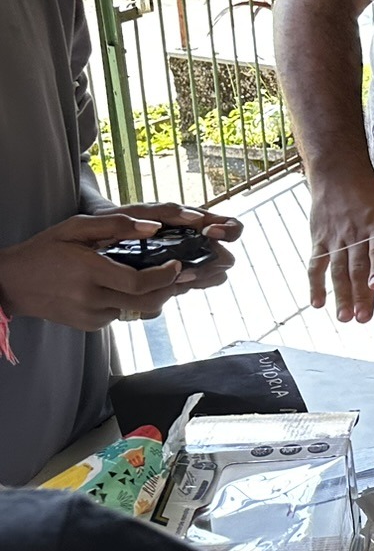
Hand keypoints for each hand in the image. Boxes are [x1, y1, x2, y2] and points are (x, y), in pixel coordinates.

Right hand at [0, 213, 189, 330]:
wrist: (11, 283)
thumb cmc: (45, 250)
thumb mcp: (75, 228)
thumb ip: (116, 224)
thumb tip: (154, 227)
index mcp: (88, 272)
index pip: (139, 282)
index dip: (165, 276)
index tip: (177, 264)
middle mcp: (90, 298)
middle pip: (146, 302)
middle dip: (169, 289)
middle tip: (180, 274)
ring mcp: (90, 315)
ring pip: (137, 311)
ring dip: (154, 296)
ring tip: (159, 278)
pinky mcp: (88, 326)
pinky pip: (121, 315)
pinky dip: (130, 303)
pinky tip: (126, 288)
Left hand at [114, 202, 242, 292]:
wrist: (97, 240)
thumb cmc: (119, 220)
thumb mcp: (140, 211)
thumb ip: (166, 212)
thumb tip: (193, 219)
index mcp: (197, 223)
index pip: (232, 227)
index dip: (228, 230)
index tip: (208, 232)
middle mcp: (200, 244)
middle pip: (227, 258)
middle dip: (213, 262)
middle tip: (189, 264)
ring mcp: (191, 263)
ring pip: (216, 276)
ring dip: (201, 276)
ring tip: (179, 277)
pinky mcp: (177, 279)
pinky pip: (194, 286)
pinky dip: (187, 286)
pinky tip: (171, 284)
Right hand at [306, 167, 373, 322]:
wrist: (338, 174)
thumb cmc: (373, 198)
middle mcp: (356, 234)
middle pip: (356, 267)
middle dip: (359, 293)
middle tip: (361, 318)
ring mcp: (336, 238)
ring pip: (337, 270)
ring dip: (339, 295)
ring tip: (344, 317)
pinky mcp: (319, 240)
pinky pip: (316, 264)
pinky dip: (315, 283)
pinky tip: (317, 302)